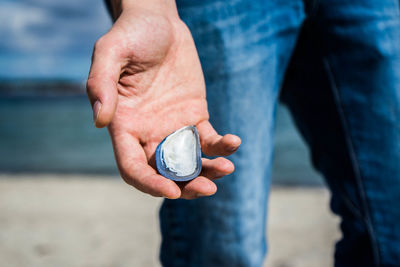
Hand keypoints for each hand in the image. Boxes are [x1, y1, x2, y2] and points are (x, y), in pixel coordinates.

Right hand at [86, 3, 240, 198]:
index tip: (170, 190)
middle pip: (164, 173)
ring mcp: (173, 127)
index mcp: (125, 126)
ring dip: (207, 172)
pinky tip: (233, 143)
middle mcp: (148, 133)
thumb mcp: (110, 52)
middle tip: (208, 189)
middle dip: (185, 186)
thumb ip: (100, 83)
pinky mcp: (194, 116)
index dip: (148, 183)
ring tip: (226, 168)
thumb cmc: (131, 34)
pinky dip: (221, 146)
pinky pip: (209, 139)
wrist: (159, 22)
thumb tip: (101, 121)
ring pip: (189, 162)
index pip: (132, 167)